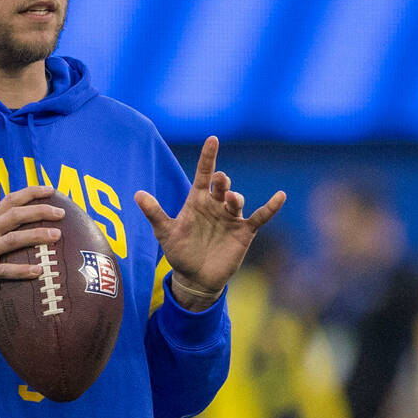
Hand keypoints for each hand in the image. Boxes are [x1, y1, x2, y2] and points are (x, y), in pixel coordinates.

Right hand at [0, 185, 64, 346]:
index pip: (9, 200)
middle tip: (61, 212)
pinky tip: (39, 271)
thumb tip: (26, 229)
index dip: (31, 192)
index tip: (51, 190)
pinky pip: (4, 270)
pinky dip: (23, 271)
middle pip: (15, 214)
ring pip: (13, 239)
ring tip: (57, 236)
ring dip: (37, 235)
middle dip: (40, 210)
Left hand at [135, 136, 284, 310]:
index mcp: (197, 200)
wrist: (195, 278)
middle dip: (221, 180)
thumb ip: (154, 213)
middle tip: (219, 180)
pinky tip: (280, 196)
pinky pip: (260, 216)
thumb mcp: (165, 232)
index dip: (208, 157)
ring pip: (236, 200)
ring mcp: (230, 217)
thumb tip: (137, 194)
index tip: (213, 139)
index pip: (204, 173)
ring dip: (234, 198)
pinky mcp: (243, 231)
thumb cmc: (179, 252)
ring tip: (230, 199)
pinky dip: (270, 207)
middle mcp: (215, 205)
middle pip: (221, 185)